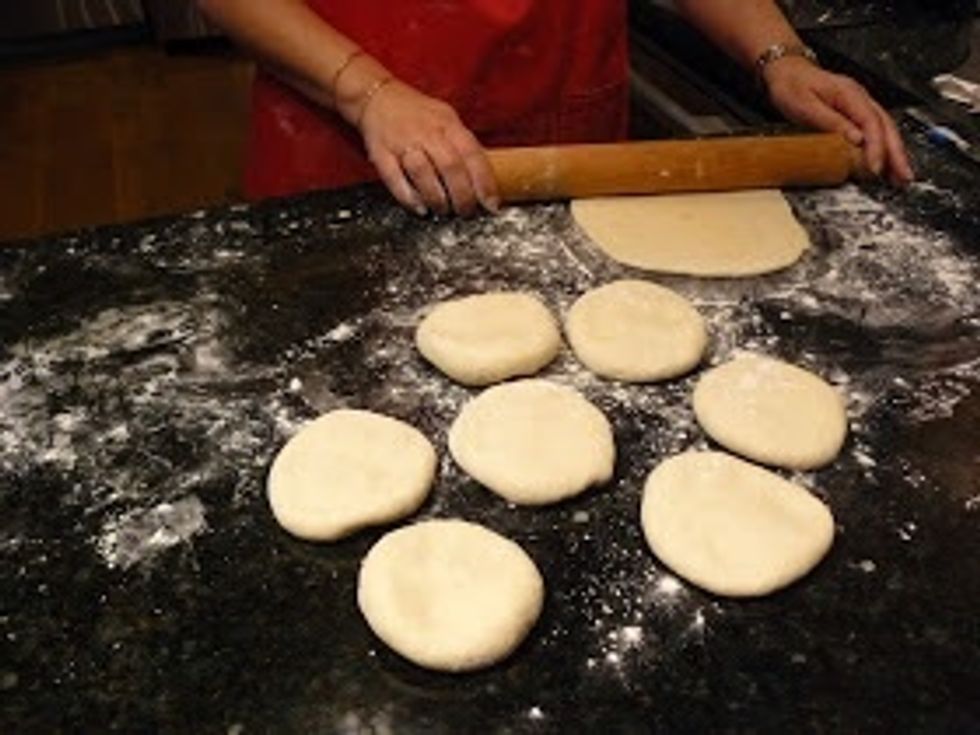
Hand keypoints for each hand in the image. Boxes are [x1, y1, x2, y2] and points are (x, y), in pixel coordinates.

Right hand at [351, 79, 499, 215]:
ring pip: (423, 173)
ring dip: (437, 198)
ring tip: (444, 211)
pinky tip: (420, 208)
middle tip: (466, 212)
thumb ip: (463, 145)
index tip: (492, 205)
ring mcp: (402, 142)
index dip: (485, 182)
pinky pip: (394, 178)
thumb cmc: (418, 114)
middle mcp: (426, 132)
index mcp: (448, 124)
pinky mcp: (381, 153)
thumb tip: (483, 180)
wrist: (377, 96)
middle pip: (450, 166)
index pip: (472, 154)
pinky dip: (409, 197)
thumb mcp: (446, 120)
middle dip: (462, 196)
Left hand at [764, 56, 913, 184]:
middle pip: (887, 126)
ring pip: (886, 129)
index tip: (875, 167)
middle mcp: (860, 99)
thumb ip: (830, 121)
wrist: (787, 72)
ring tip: (901, 176)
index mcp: (850, 94)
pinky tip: (886, 163)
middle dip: (896, 153)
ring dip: (895, 153)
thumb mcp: (805, 105)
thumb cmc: (792, 86)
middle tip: (903, 176)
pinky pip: (876, 131)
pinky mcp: (856, 114)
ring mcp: (860, 105)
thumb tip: (855, 139)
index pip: (872, 122)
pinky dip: (884, 148)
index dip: (876, 147)